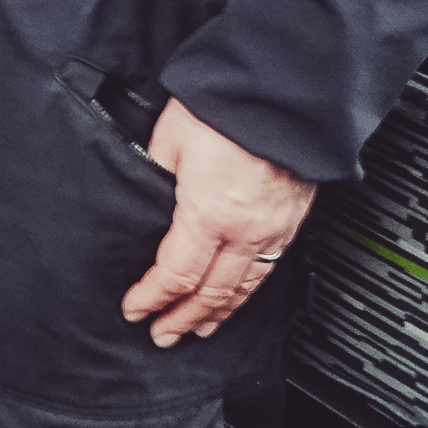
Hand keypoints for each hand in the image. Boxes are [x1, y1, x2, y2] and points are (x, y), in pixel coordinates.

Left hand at [117, 99, 318, 346]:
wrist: (283, 92)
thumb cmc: (226, 107)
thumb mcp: (168, 140)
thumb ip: (157, 175)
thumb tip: (151, 193)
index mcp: (207, 215)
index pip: (175, 275)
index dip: (152, 299)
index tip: (135, 310)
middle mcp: (244, 232)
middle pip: (211, 294)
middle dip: (183, 319)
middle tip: (162, 336)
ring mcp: (273, 229)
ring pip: (243, 289)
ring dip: (217, 314)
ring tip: (198, 329)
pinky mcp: (292, 220)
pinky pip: (267, 270)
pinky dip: (248, 293)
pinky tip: (239, 298)